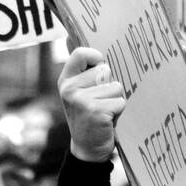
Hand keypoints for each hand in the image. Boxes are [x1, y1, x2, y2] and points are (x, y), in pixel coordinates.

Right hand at [59, 48, 125, 162]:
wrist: (87, 149)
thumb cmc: (89, 115)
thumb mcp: (80, 91)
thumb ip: (82, 69)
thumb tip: (71, 35)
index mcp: (66, 80)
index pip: (81, 53)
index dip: (96, 58)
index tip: (99, 69)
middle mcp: (70, 89)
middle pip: (105, 71)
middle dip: (109, 86)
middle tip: (99, 102)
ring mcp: (81, 100)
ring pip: (116, 86)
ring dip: (115, 100)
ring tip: (104, 112)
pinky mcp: (96, 111)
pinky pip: (120, 101)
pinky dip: (119, 111)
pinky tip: (107, 121)